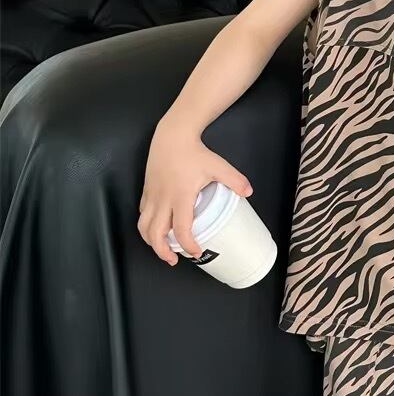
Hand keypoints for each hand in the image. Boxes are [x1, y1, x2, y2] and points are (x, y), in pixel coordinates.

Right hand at [137, 120, 252, 265]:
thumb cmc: (194, 152)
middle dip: (163, 251)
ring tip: (162, 249)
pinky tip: (156, 228)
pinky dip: (147, 225)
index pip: (180, 228)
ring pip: (143, 226)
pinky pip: (142, 213)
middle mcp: (162, 199)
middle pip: (155, 233)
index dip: (188, 244)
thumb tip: (249, 192)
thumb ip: (234, 180)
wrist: (172, 135)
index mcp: (180, 196)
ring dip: (151, 241)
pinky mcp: (146, 190)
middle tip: (174, 260)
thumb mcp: (218, 165)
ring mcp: (152, 195)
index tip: (196, 251)